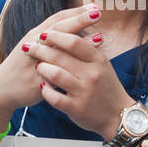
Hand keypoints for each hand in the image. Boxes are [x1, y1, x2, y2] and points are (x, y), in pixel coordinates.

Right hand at [0, 4, 102, 130]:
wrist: (2, 88)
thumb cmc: (22, 66)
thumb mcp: (34, 46)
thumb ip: (51, 37)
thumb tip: (74, 28)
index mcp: (35, 35)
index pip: (57, 18)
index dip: (75, 11)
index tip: (94, 6)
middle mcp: (35, 44)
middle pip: (59, 28)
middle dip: (79, 19)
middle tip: (98, 13)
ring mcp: (35, 61)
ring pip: (59, 49)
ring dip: (80, 42)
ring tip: (100, 37)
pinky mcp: (37, 79)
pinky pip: (55, 72)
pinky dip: (71, 67)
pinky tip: (84, 66)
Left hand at [25, 11, 135, 136]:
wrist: (118, 115)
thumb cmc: (107, 87)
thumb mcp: (102, 65)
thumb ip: (87, 49)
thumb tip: (68, 31)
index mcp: (98, 60)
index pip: (74, 42)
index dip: (56, 36)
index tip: (43, 34)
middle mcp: (91, 75)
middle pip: (60, 56)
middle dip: (40, 50)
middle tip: (29, 47)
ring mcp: (84, 92)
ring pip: (55, 74)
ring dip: (42, 68)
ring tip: (38, 66)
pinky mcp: (76, 109)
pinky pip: (53, 97)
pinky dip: (45, 90)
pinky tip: (43, 86)